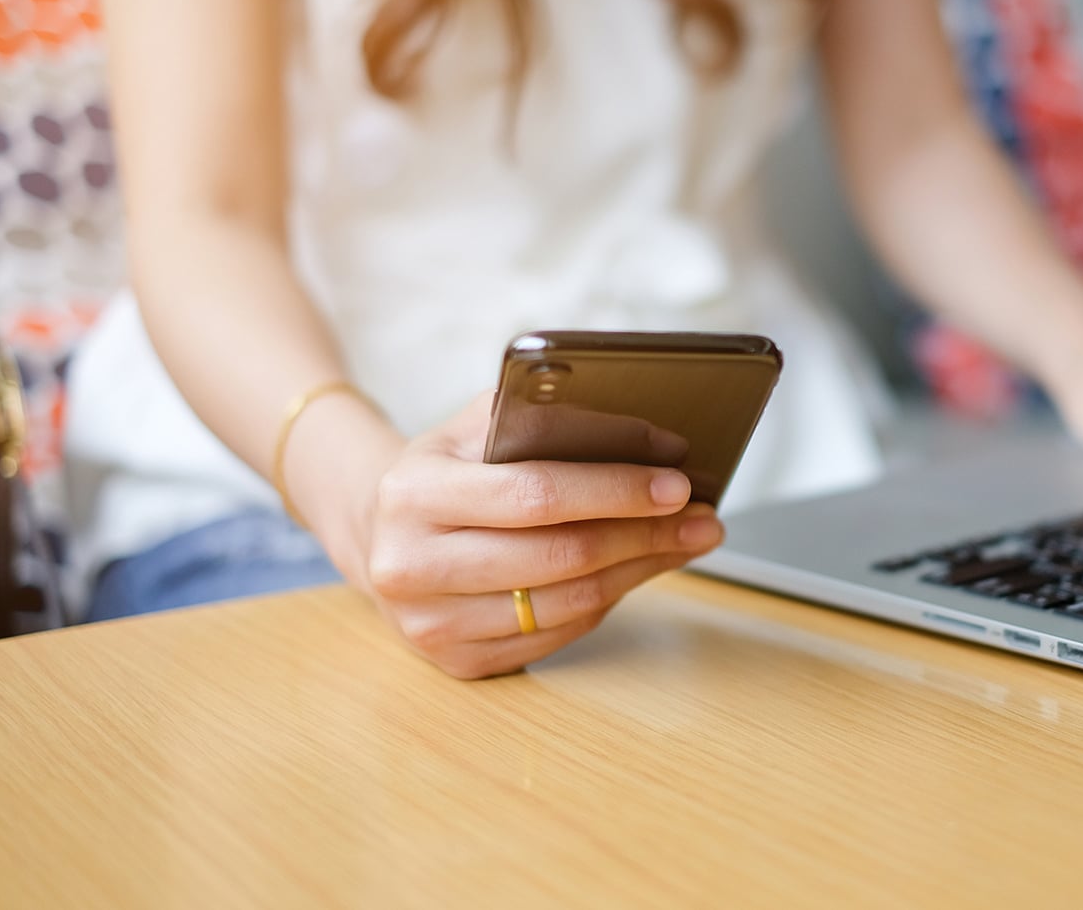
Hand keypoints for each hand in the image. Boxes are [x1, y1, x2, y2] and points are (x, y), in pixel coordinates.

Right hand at [357, 393, 722, 678]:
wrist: (378, 528)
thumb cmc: (450, 466)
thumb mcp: (479, 425)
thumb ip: (548, 419)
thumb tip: (652, 438)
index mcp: (414, 492)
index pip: (535, 494)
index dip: (615, 491)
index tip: (677, 485)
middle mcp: (409, 565)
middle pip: (559, 556)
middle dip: (644, 535)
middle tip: (703, 518)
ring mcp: (427, 624)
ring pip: (566, 604)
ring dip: (639, 571)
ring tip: (684, 541)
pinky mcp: (453, 662)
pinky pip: (555, 636)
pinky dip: (606, 601)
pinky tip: (634, 570)